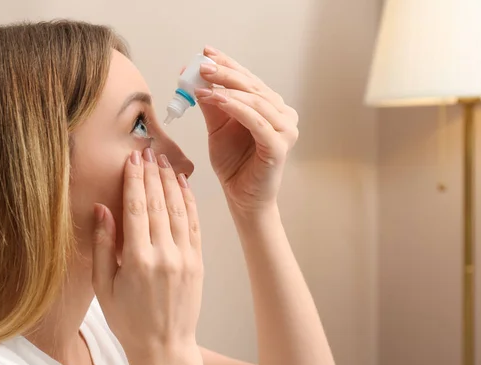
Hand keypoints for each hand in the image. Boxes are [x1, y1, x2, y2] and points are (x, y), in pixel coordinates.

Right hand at [91, 148, 203, 357]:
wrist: (164, 346)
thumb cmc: (128, 320)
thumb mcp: (105, 287)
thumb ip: (104, 246)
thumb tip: (102, 209)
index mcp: (137, 261)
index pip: (136, 208)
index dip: (134, 180)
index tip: (132, 159)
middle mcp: (164, 255)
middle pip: (158, 203)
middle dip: (152, 174)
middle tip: (147, 151)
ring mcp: (184, 257)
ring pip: (178, 209)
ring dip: (171, 182)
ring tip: (163, 161)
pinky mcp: (197, 261)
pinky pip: (194, 224)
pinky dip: (189, 202)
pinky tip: (183, 185)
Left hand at [195, 46, 298, 213]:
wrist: (241, 197)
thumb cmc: (234, 164)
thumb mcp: (217, 128)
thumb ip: (211, 104)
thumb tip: (196, 78)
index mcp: (270, 107)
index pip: (248, 79)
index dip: (227, 64)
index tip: (205, 52)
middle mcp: (282, 115)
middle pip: (253, 86)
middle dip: (225, 73)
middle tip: (202, 64)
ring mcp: (285, 130)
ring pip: (256, 101)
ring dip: (228, 89)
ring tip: (204, 83)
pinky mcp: (278, 146)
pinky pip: (256, 121)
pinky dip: (236, 108)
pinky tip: (217, 100)